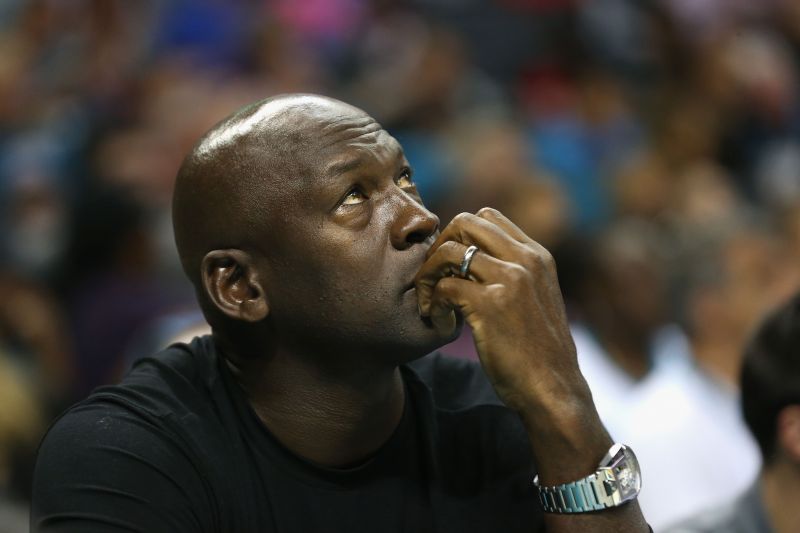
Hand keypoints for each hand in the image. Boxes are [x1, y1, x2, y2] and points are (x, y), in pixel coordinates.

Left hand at [414, 207, 587, 413]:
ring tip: (430, 301)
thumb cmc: (539, 354)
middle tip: (433, 278)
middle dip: (439, 246)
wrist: (554, 391)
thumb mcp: (536, 300)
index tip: (450, 266)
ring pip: (449, 250)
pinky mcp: (491, 305)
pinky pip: (444, 286)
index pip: (488, 217)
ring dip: (428, 274)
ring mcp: (510, 279)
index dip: (459, 236)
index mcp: (538, 256)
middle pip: (465, 221)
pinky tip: (439, 323)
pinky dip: (432, 304)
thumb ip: (514, 275)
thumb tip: (472, 261)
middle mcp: (526, 260)